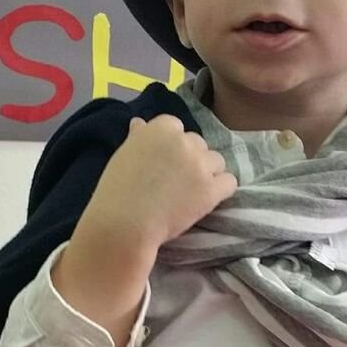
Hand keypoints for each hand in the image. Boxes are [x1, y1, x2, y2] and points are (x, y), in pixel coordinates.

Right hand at [89, 115, 237, 249]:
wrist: (125, 223)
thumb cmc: (117, 191)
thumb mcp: (123, 156)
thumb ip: (138, 138)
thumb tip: (140, 123)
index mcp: (160, 128)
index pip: (175, 127)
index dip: (171, 146)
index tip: (164, 162)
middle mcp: (183, 141)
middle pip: (198, 143)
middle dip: (191, 158)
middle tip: (176, 180)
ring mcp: (200, 164)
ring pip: (216, 161)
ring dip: (208, 172)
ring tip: (192, 191)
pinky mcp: (211, 189)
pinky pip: (229, 182)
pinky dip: (221, 189)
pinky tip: (207, 199)